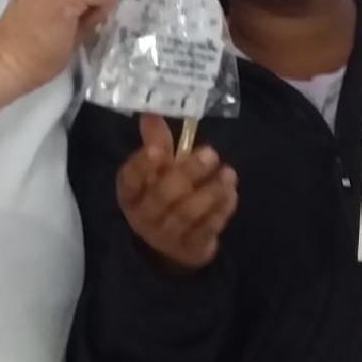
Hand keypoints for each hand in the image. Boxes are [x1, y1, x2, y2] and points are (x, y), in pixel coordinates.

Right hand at [117, 114, 238, 270]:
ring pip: (188, 214)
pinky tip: (231, 192)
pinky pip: (207, 228)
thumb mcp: (156, 171)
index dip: (142, 165)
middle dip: (188, 173)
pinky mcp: (190, 248)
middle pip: (163, 196)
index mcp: (131, 193)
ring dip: (211, 192)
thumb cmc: (162, 195)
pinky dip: (221, 210)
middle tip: (210, 153)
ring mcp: (167, 236)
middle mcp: (144, 216)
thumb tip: (151, 113)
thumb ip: (157, 142)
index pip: (130, 179)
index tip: (157, 150)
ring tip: (228, 173)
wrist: (170, 245)